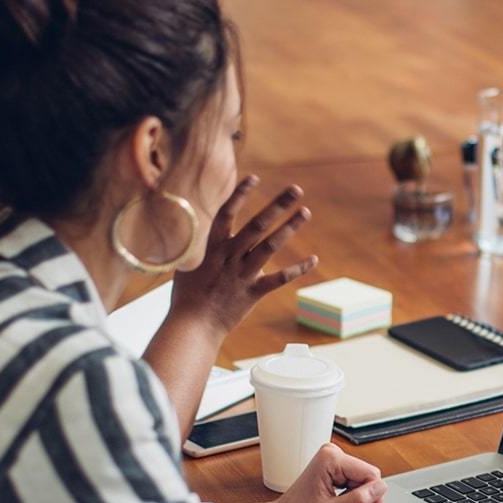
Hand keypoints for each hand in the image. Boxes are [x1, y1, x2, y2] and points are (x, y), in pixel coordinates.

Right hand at [171, 176, 318, 334]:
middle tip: (296, 189)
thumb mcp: (189, 262)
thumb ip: (204, 245)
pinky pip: (279, 278)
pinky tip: (314, 260)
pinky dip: (298, 269)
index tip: (255, 177)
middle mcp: (228, 256)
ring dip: (289, 228)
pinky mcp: (253, 292)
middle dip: (277, 205)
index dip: (240, 194)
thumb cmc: (188, 294)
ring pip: (270, 246)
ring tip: (305, 212)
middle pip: (256, 225)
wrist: (192, 325)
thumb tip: (211, 228)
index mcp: (211, 247)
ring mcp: (242, 274)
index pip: (226, 213)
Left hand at [264, 444, 387, 502]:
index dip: (375, 496)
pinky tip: (339, 502)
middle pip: (368, 475)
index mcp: (331, 458)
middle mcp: (332, 453)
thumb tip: (381, 487)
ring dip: (358, 496)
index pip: (371, 474)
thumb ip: (360, 498)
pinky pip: (354, 479)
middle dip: (366, 496)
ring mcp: (331, 459)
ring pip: (362, 478)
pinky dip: (352, 494)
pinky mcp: (331, 467)